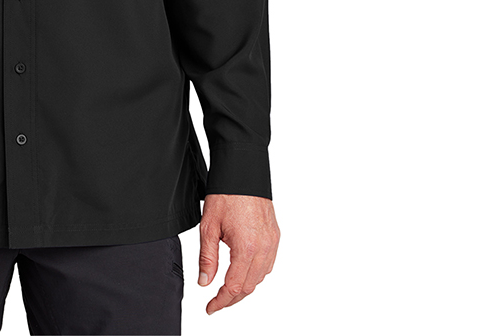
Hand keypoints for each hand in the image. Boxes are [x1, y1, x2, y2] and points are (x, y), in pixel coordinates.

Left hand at [198, 193, 278, 314]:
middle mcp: (264, 249)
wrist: (243, 173)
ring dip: (244, 287)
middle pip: (249, 287)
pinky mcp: (275, 237)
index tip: (210, 307)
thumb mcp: (209, 227)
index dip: (221, 301)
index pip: (234, 287)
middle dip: (232, 298)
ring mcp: (272, 243)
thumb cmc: (226, 195)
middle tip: (216, 302)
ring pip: (260, 278)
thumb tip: (205, 282)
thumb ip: (207, 258)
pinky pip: (268, 265)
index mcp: (246, 248)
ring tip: (227, 289)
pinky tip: (243, 271)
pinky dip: (255, 274)